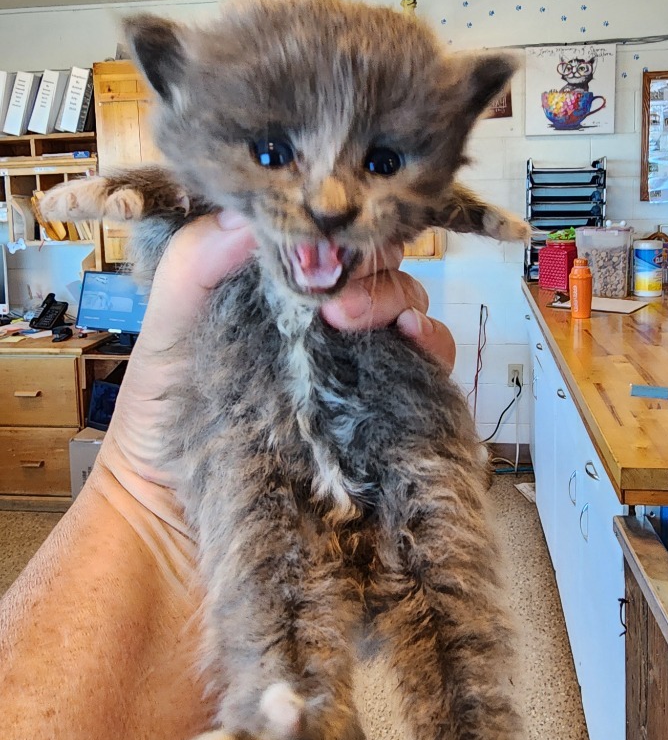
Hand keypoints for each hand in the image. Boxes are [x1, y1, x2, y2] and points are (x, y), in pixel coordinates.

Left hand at [94, 212, 455, 533]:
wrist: (176, 527)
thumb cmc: (161, 426)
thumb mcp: (167, 334)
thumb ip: (195, 267)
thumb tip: (247, 213)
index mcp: (275, 300)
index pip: (324, 244)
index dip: (330, 234)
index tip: (315, 244)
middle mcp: (322, 329)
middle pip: (373, 269)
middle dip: (365, 265)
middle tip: (333, 296)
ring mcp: (358, 370)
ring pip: (407, 307)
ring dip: (395, 298)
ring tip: (357, 318)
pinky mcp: (386, 414)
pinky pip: (430, 367)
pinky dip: (433, 343)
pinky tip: (415, 341)